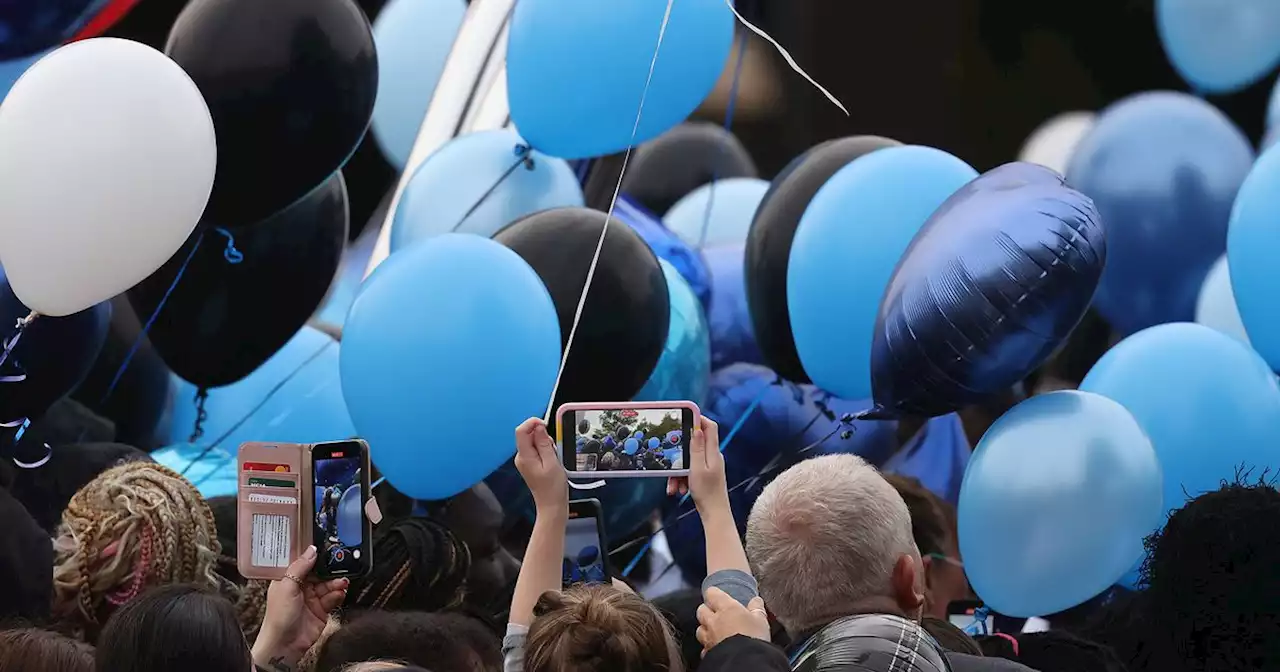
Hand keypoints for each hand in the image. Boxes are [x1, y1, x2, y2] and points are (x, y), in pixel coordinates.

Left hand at [252, 546, 348, 670]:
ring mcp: (312, 599)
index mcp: (288, 579)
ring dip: (336, 582)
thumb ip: (300, 567)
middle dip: (330, 570)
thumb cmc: (278, 617)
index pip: (303, 562)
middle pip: (320, 572)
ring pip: (329, 584)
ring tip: (341, 583)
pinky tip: (340, 593)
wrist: (286, 645)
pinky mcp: (322, 610)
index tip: (327, 548)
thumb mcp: (287, 586)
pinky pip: (334, 597)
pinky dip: (338, 594)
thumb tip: (311, 550)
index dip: (314, 556)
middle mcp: (301, 587)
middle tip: (340, 565)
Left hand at [515, 418, 567, 511]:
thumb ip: (544, 443)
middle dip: (542, 435)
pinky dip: (545, 450)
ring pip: (533, 442)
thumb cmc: (553, 488)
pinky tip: (551, 461)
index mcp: (524, 456)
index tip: (546, 424)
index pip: (521, 430)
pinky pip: (536, 450)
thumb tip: (538, 426)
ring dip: (545, 444)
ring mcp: (524, 461)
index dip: (532, 423)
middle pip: (527, 435)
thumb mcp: (552, 462)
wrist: (551, 505)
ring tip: (553, 457)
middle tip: (553, 448)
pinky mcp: (530, 464)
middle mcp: (521, 457)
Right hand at [667, 416, 727, 512]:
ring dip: (678, 471)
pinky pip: (690, 471)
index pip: (710, 427)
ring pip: (689, 460)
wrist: (714, 514)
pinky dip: (682, 479)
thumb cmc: (707, 493)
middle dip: (680, 453)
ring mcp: (709, 466)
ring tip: (674, 485)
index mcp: (713, 453)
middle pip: (695, 444)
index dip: (699, 419)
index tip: (685, 416)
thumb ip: (697, 449)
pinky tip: (678, 490)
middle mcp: (712, 457)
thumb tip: (698, 429)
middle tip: (671, 455)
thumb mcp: (697, 469)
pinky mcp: (704, 475)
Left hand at [696, 587, 769, 654]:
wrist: (744, 660)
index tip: (719, 595)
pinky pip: (704, 647)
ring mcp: (709, 637)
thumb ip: (757, 609)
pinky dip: (708, 646)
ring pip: (700, 629)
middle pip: (701, 610)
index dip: (714, 594)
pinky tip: (715, 646)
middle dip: (707, 610)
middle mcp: (714, 621)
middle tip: (716, 612)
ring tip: (714, 630)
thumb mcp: (760, 621)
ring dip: (705, 628)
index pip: (711, 593)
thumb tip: (756, 601)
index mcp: (726, 608)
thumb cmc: (753, 638)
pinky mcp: (708, 652)